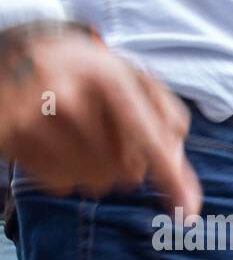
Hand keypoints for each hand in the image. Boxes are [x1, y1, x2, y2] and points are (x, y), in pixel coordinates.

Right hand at [0, 27, 200, 214]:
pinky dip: (66, 171)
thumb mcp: (134, 78)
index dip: (172, 180)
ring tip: (79, 133)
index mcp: (109, 79)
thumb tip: (179, 171)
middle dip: (126, 161)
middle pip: (127, 173)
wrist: (22, 44)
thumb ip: (167, 120)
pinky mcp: (11, 138)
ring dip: (96, 169)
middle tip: (105, 127)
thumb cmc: (90, 71)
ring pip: (95, 183)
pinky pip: (61, 184)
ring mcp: (35, 120)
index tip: (188, 214)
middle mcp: (71, 99)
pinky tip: (56, 140)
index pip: (150, 141)